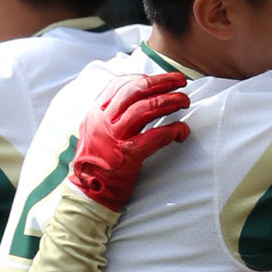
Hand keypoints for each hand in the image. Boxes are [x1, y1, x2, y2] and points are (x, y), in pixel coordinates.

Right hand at [69, 72, 191, 211]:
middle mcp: (103, 121)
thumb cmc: (96, 162)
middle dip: (162, 82)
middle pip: (136, 91)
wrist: (86, 193)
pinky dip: (172, 130)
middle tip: (181, 81)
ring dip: (170, 102)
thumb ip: (108, 115)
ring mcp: (114, 137)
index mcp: (95, 113)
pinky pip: (155, 136)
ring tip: (185, 101)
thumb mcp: (93, 131)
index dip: (144, 78)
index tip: (162, 79)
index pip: (120, 84)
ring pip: (146, 109)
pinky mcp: (127, 155)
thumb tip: (132, 99)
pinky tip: (182, 130)